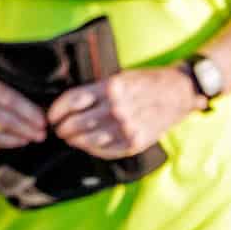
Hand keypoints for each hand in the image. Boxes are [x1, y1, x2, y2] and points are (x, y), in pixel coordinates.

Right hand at [0, 60, 47, 155]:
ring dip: (12, 141)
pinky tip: (1, 146)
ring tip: (25, 141)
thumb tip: (36, 106)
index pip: (9, 100)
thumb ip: (5, 86)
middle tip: (41, 136)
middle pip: (3, 120)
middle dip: (26, 130)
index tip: (43, 123)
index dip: (29, 113)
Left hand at [48, 68, 198, 159]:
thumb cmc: (145, 83)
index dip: (56, 112)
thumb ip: (95, 91)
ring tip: (71, 138)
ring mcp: (126, 128)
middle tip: (59, 130)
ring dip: (74, 141)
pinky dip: (92, 149)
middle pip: (75, 123)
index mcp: (110, 87)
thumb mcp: (118, 78)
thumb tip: (67, 108)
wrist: (179, 93)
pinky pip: (104, 151)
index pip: (71, 101)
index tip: (51, 117)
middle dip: (62, 129)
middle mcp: (117, 108)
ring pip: (86, 140)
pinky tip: (88, 145)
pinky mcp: (134, 142)